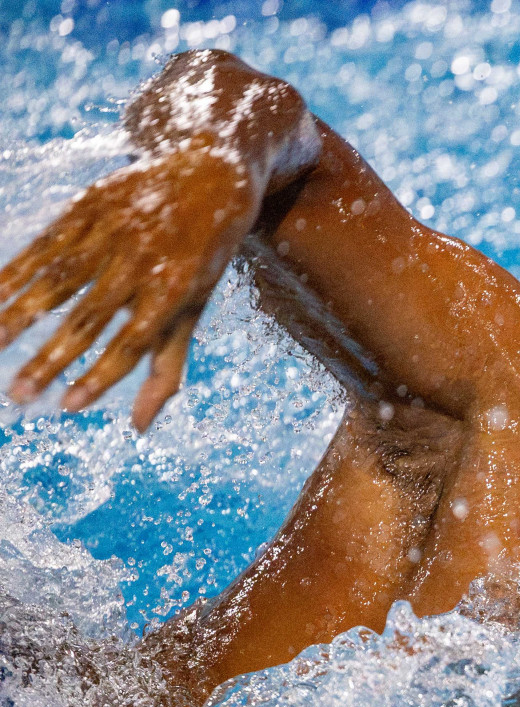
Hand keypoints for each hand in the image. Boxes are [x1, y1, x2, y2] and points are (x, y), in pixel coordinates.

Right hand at [0, 144, 261, 429]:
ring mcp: (112, 231)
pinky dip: (14, 272)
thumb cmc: (201, 256)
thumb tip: (140, 427)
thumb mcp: (194, 307)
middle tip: (19, 395)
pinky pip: (43, 245)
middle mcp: (141, 260)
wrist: (208, 174)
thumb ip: (167, 365)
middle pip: (89, 318)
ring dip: (20, 317)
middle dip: (51, 359)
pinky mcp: (87, 207)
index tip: (68, 405)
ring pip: (57, 281)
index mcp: (174, 288)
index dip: (100, 376)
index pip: (132, 342)